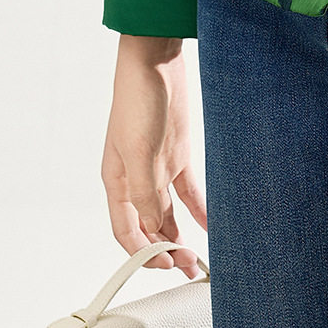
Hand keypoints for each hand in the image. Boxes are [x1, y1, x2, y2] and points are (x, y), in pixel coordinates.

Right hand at [101, 35, 207, 278]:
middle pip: (148, 226)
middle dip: (165, 250)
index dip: (143, 253)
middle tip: (190, 267)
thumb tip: (155, 230)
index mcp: (117, 182)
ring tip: (198, 259)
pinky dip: (198, 210)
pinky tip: (210, 226)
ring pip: (167, 213)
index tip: (167, 265)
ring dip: (180, 236)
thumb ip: (145, 194)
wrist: (156, 61)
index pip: (126, 231)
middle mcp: (134, 180)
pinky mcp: (177, 155)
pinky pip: (188, 192)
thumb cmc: (139, 102)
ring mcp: (157, 168)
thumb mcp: (140, 153)